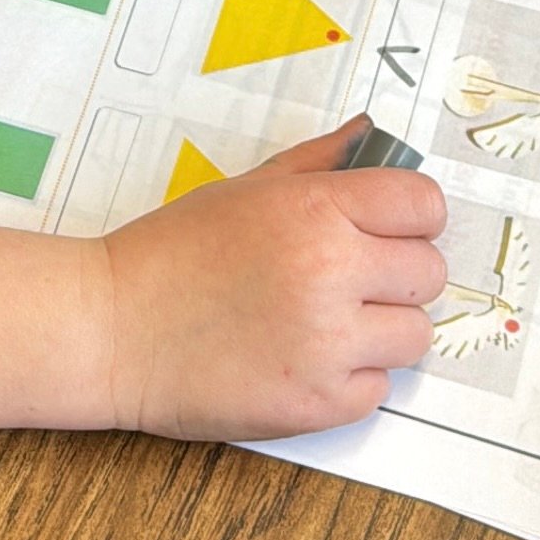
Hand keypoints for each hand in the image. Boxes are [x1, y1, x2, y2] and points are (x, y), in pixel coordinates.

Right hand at [103, 118, 446, 441]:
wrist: (111, 329)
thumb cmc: (171, 254)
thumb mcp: (245, 189)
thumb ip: (317, 163)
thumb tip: (370, 136)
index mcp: (315, 209)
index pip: (424, 205)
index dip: (411, 218)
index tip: (390, 229)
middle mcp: (330, 272)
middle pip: (429, 273)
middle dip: (397, 276)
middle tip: (349, 281)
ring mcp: (327, 343)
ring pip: (414, 335)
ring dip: (380, 331)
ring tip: (326, 324)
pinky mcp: (317, 403)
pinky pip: (378, 389)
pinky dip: (350, 380)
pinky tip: (303, 361)